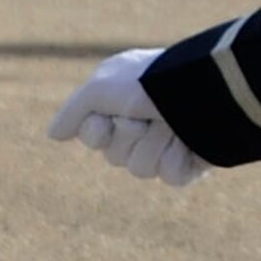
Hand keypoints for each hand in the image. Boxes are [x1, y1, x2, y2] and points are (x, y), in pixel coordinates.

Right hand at [46, 46, 211, 186]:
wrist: (206, 92)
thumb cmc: (152, 84)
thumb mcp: (102, 87)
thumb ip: (76, 111)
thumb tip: (54, 134)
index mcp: (123, 98)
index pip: (92, 135)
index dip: (97, 132)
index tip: (108, 118)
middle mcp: (143, 120)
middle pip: (115, 155)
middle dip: (129, 136)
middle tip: (147, 115)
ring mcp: (168, 141)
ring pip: (141, 168)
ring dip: (154, 145)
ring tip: (173, 124)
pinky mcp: (192, 160)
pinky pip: (171, 177)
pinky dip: (178, 159)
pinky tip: (189, 141)